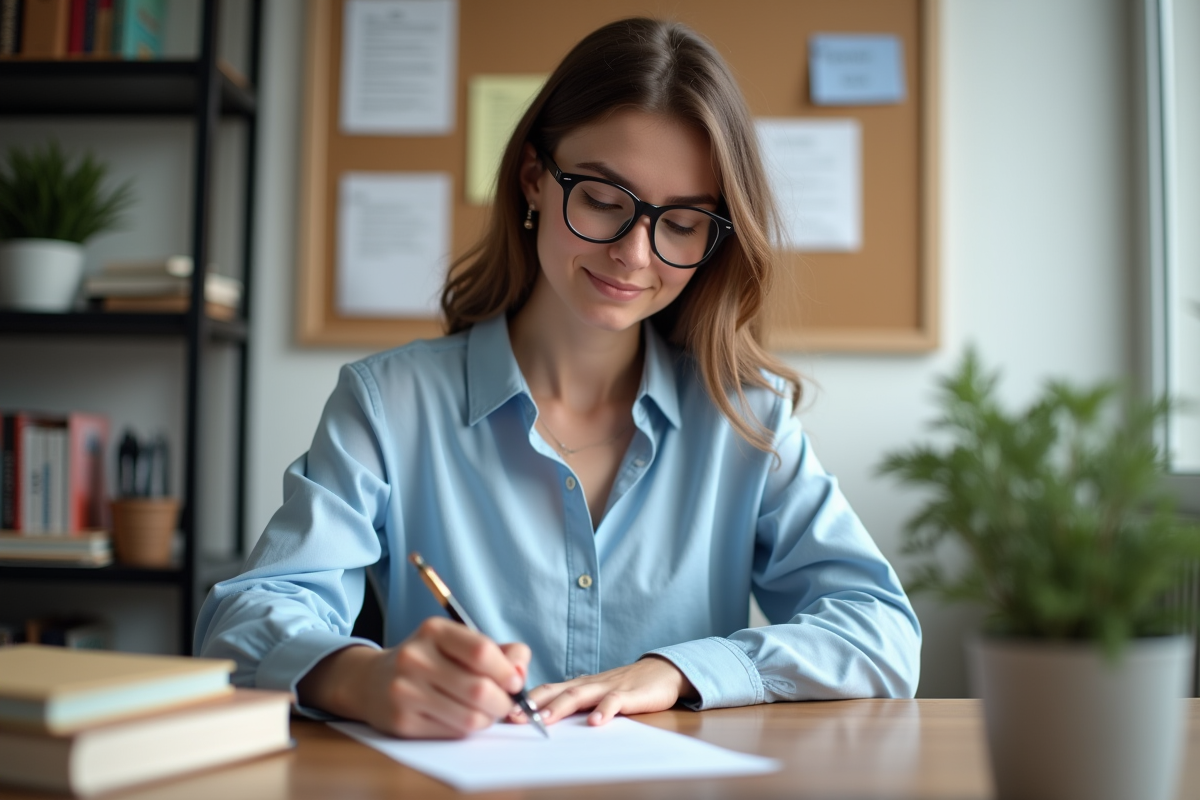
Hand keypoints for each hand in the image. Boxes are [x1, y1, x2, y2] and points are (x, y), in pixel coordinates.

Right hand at [297, 616, 529, 738]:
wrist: (372, 681)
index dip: (507, 671)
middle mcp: (415, 658)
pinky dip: (467, 728)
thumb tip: (520, 672)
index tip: (514, 681)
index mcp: (434, 631)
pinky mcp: (402, 722)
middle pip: (480, 689)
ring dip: (488, 718)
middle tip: (504, 702)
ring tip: (484, 711)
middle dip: (503, 701)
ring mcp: (405, 691)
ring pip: (470, 717)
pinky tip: (460, 717)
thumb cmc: (430, 661)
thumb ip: (500, 651)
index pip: (482, 652)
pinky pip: (453, 732)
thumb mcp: (459, 643)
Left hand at [520, 656, 696, 726]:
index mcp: (578, 685)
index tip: (502, 712)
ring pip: (579, 695)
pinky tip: (596, 722)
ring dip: (560, 707)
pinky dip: (604, 711)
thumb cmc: (625, 686)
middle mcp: (588, 684)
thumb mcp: (595, 694)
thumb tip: (541, 719)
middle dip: (533, 704)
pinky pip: (615, 702)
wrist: (662, 672)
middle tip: (513, 717)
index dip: (524, 701)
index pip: (545, 690)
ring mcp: (608, 687)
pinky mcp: (629, 694)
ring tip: (544, 721)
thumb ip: (573, 704)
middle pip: (556, 691)